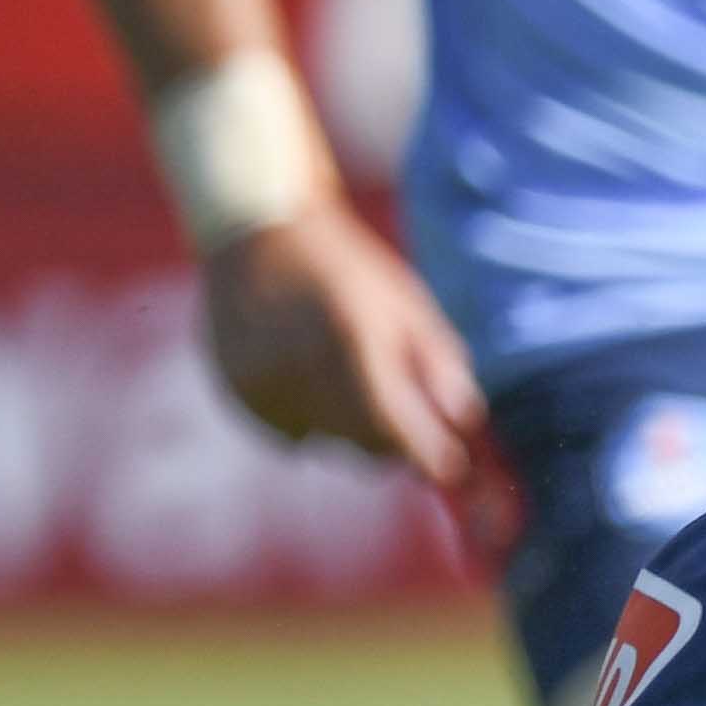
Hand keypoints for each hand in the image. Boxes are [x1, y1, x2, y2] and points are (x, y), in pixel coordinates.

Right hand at [198, 206, 486, 489]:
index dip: (429, 457)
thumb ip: (440, 365)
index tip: (453, 469)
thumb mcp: (409, 304)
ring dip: (351, 425)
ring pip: (331, 443)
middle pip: (367, 445)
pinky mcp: (240, 397)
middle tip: (402, 398)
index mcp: (351, 338)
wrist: (255, 236)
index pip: (396, 428)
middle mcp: (300, 369)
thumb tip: (465, 424)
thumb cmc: (348, 269)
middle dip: (396, 438)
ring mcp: (264, 386)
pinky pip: (294, 435)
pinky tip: (306, 372)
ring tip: (343, 365)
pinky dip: (312, 419)